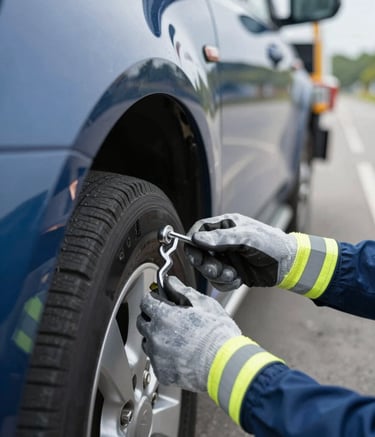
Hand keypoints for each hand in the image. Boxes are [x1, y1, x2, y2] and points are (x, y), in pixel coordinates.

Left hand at [136, 276, 240, 391]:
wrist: (225, 365)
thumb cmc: (217, 335)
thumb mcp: (203, 304)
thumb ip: (182, 290)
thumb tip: (171, 282)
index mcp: (164, 316)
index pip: (146, 302)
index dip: (153, 299)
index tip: (159, 300)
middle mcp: (156, 336)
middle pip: (142, 322)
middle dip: (152, 317)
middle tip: (168, 318)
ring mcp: (157, 356)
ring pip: (147, 342)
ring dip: (156, 337)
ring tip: (176, 338)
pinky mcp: (162, 373)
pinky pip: (156, 361)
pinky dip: (163, 357)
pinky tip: (179, 354)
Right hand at [185, 213, 296, 290]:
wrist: (288, 264)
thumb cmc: (272, 244)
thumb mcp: (246, 238)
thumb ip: (221, 239)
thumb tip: (197, 238)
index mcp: (225, 226)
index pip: (200, 230)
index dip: (193, 241)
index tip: (193, 252)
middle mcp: (222, 242)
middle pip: (199, 252)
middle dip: (205, 263)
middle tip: (215, 268)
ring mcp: (226, 258)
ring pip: (207, 269)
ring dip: (217, 275)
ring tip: (232, 274)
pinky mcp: (230, 272)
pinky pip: (217, 281)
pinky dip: (225, 283)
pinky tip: (237, 280)